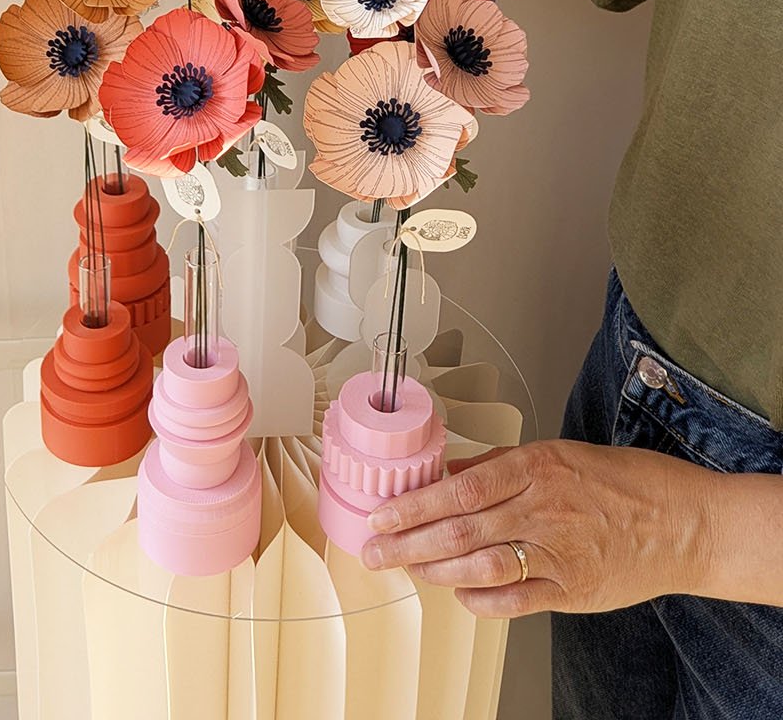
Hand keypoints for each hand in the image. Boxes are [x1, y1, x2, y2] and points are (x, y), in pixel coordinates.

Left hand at [359, 439, 709, 617]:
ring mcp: (558, 554)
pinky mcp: (573, 591)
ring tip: (407, 568)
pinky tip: (458, 595)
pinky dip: (481, 601)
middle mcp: (542, 509)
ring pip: (481, 566)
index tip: (382, 512)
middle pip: (460, 528)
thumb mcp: (558, 454)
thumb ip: (501, 466)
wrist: (683, 522)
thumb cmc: (623, 483)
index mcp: (536, 467)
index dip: (415, 503)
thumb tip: (450, 472)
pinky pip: (516, 600)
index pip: (460, 487)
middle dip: (408, 541)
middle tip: (373, 550)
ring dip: (436, 571)